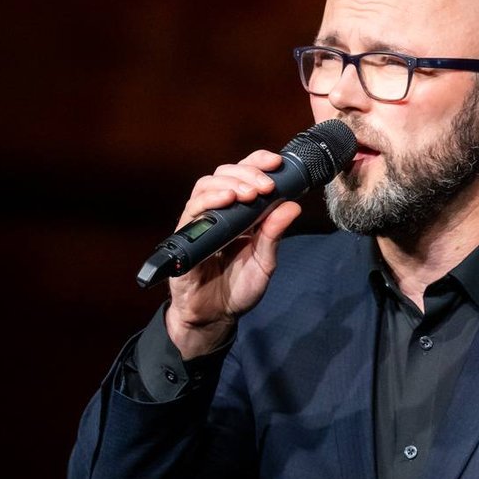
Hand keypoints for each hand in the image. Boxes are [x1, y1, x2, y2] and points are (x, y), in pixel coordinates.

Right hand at [163, 149, 303, 357]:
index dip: (258, 162)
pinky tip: (225, 201)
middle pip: (226, 173)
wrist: (214, 316)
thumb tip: (293, 206)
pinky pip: (192, 209)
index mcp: (241, 211)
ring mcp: (200, 221)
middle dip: (248, 173)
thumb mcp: (265, 261)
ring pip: (206, 185)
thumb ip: (275, 234)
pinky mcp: (185, 235)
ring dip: (229, 183)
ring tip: (248, 194)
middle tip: (265, 186)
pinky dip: (209, 200)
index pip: (246, 174)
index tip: (277, 163)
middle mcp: (219, 211)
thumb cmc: (238, 287)